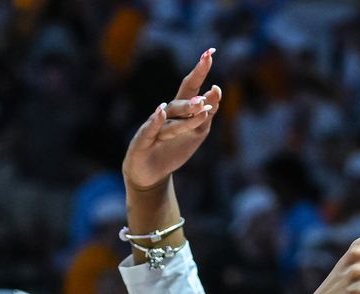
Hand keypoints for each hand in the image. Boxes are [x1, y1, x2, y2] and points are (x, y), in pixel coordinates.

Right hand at [122, 49, 222, 191]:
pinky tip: (161, 112)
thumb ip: (206, 113)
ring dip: (186, 113)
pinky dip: (156, 121)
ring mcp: (154, 126)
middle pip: (181, 102)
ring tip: (200, 106)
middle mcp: (166, 115)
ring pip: (172, 119)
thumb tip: (216, 90)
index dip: (200, 70)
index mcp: (180, 111)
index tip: (211, 52)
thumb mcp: (196, 132)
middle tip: (211, 93)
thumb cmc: (174, 149)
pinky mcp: (144, 140)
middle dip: (194, 98)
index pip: (191, 86)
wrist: (153, 174)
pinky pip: (151, 129)